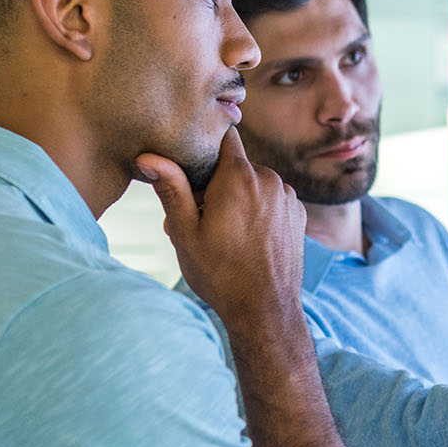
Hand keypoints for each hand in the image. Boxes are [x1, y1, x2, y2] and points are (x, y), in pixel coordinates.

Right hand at [138, 126, 306, 325]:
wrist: (265, 309)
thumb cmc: (220, 273)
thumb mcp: (185, 232)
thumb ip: (171, 188)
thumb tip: (149, 156)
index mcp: (239, 177)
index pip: (225, 137)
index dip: (207, 150)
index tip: (195, 171)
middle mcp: (269, 179)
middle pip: (237, 165)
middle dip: (217, 184)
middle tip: (199, 219)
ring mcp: (288, 197)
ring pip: (256, 183)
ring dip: (239, 198)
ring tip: (222, 234)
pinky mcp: (298, 214)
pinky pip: (273, 200)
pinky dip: (259, 211)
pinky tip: (247, 239)